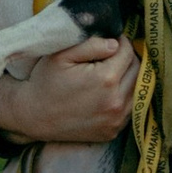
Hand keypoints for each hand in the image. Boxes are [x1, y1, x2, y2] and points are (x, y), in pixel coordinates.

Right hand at [0, 34, 137, 147]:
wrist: (33, 117)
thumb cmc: (46, 82)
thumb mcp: (62, 55)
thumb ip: (92, 44)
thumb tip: (115, 44)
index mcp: (106, 79)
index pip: (127, 52)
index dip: (120, 42)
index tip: (111, 41)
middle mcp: (116, 102)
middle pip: (137, 70)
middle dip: (127, 58)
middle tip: (112, 55)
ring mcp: (116, 120)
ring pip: (138, 90)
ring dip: (129, 77)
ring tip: (112, 71)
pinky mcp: (113, 132)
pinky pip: (130, 109)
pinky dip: (125, 97)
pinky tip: (109, 92)